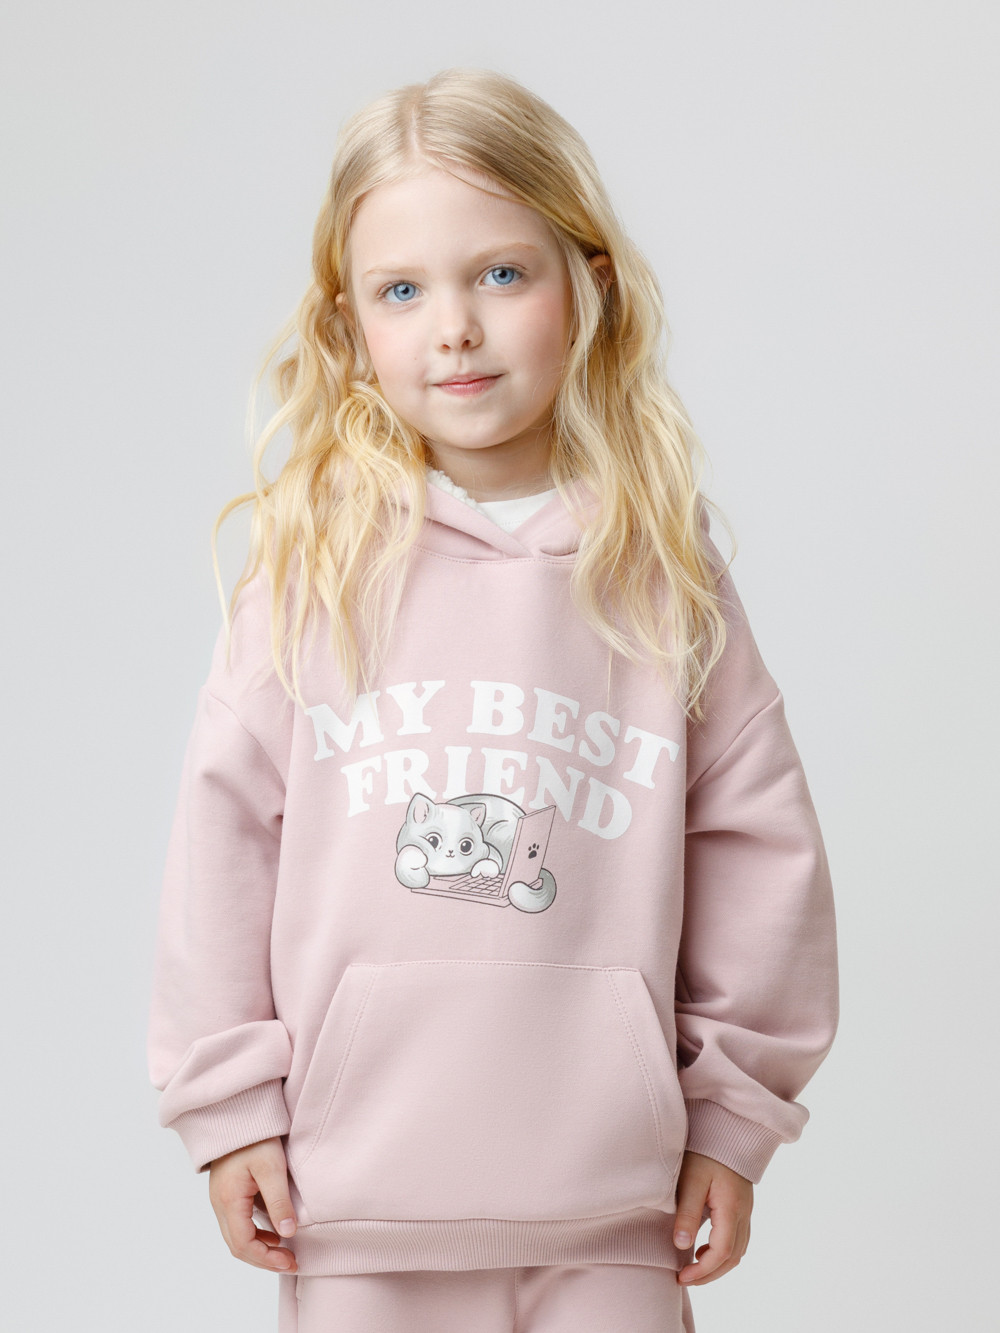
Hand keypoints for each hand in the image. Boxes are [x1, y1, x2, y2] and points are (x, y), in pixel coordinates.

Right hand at [208, 1137, 297, 1272]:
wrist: (238, 1110)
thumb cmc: (256, 1135)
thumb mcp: (272, 1167)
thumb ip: (279, 1202)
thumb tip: (288, 1234)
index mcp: (228, 1200)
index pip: (243, 1245)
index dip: (266, 1259)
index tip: (289, 1261)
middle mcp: (219, 1203)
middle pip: (237, 1245)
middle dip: (263, 1259)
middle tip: (290, 1262)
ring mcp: (220, 1198)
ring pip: (236, 1235)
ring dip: (259, 1248)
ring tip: (285, 1251)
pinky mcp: (226, 1191)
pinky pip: (237, 1222)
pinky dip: (255, 1233)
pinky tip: (274, 1232)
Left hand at [672, 1150, 752, 1286]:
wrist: (726, 1127)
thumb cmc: (705, 1150)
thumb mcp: (691, 1180)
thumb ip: (687, 1213)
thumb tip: (681, 1246)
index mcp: (731, 1208)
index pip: (721, 1253)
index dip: (702, 1271)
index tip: (681, 1277)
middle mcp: (744, 1213)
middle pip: (733, 1258)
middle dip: (710, 1274)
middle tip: (685, 1278)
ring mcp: (746, 1210)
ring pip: (739, 1250)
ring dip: (718, 1265)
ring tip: (693, 1267)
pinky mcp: (743, 1205)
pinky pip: (739, 1238)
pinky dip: (724, 1251)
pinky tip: (704, 1247)